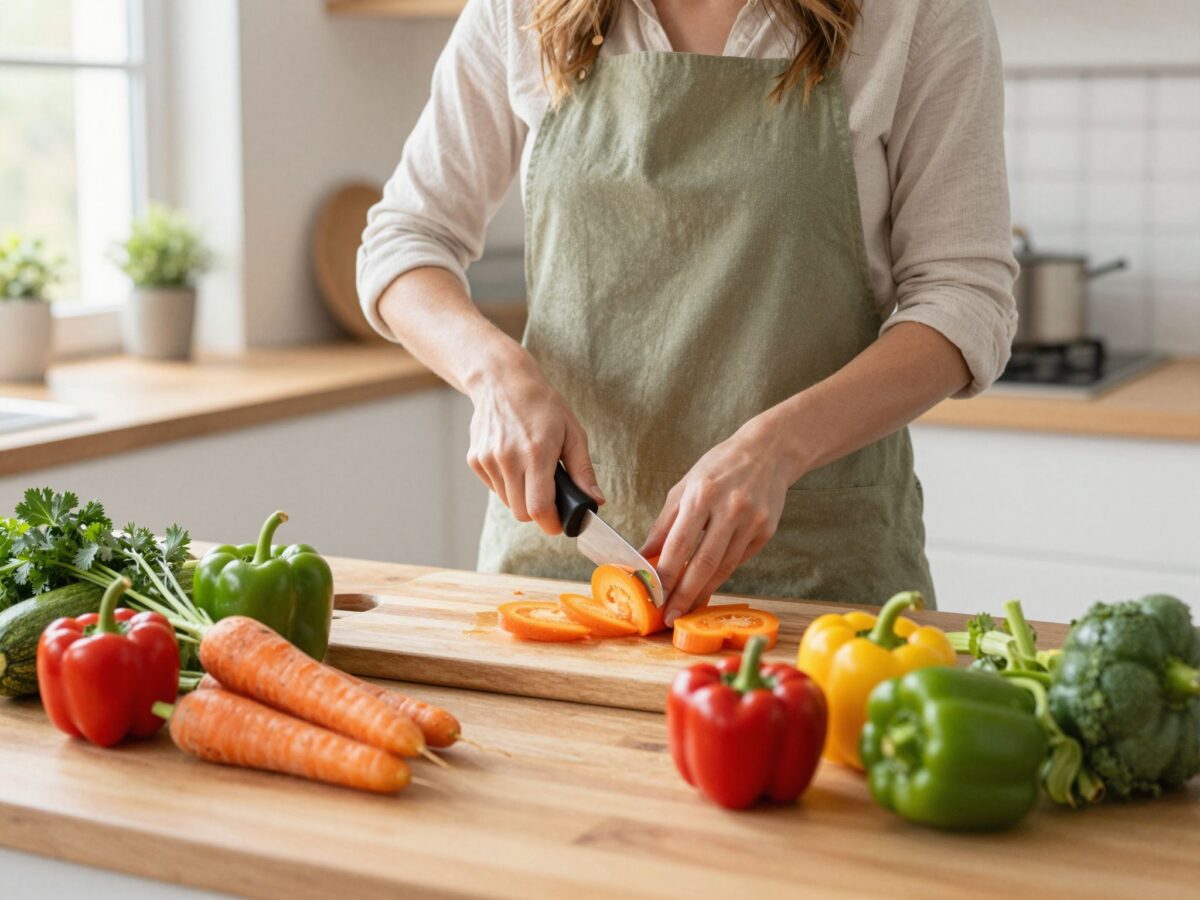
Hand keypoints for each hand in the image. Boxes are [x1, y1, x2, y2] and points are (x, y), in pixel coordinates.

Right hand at [466, 353, 603, 534]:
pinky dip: (507, 484)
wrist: (502, 381)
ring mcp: (488, 460)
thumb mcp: (572, 432)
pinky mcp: (475, 460)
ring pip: (507, 502)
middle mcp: (508, 459)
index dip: (551, 523)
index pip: (538, 508)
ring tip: (531, 470)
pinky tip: (514, 461)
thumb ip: (583, 470)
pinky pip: (494, 488)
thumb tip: (595, 501)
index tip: (560, 524)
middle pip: (521, 513)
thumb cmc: (542, 405)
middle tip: (549, 495)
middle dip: (538, 512)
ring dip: (522, 497)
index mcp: (536, 453)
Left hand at [641, 422, 792, 624]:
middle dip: (685, 594)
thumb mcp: (685, 486)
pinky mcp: (766, 532)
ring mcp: (752, 522)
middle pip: (704, 563)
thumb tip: (644, 554)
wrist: (769, 452)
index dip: (666, 573)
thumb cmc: (719, 467)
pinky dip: (720, 576)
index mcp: (703, 494)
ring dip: (703, 592)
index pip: (680, 542)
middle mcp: (730, 509)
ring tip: (685, 609)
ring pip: (724, 567)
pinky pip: (738, 561)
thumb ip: (664, 523)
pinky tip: (707, 588)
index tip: (654, 594)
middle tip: (670, 616)